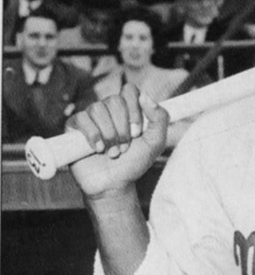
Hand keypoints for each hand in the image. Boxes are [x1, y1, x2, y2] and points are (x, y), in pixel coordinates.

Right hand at [66, 84, 168, 199]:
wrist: (114, 184)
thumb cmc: (135, 162)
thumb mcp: (156, 142)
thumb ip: (160, 118)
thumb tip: (146, 96)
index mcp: (128, 109)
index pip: (130, 90)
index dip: (134, 110)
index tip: (137, 132)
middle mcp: (108, 109)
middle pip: (114, 100)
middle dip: (122, 127)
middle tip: (125, 146)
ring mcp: (91, 118)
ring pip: (98, 109)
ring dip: (109, 134)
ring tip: (113, 152)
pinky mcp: (74, 128)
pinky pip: (80, 119)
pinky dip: (92, 134)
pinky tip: (98, 148)